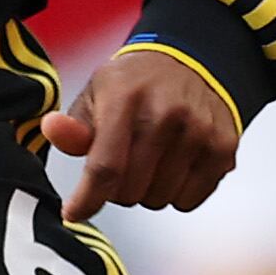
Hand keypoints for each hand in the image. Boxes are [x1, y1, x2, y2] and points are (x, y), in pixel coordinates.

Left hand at [46, 47, 237, 221]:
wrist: (194, 60)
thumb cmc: (136, 84)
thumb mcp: (98, 92)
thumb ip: (74, 124)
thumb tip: (52, 129)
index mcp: (126, 99)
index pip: (105, 167)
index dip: (87, 199)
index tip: (74, 214)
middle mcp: (166, 115)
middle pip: (130, 191)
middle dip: (119, 188)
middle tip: (124, 165)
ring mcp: (198, 132)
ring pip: (159, 200)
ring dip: (148, 191)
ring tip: (152, 162)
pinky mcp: (222, 148)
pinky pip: (189, 200)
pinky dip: (177, 193)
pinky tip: (175, 165)